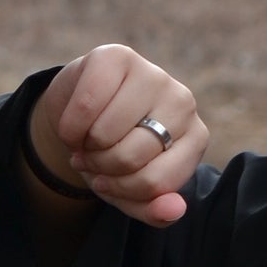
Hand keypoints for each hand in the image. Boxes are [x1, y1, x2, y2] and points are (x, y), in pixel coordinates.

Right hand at [28, 45, 207, 229]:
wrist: (79, 115)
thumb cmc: (113, 154)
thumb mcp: (131, 192)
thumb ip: (154, 210)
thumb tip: (173, 210)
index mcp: (195, 138)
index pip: (159, 183)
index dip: (122, 190)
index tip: (108, 181)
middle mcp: (183, 101)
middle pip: (131, 157)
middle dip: (101, 166)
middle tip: (93, 157)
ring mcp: (153, 75)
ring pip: (107, 132)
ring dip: (84, 145)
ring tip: (86, 140)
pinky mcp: (117, 55)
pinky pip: (87, 104)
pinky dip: (70, 124)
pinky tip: (74, 122)